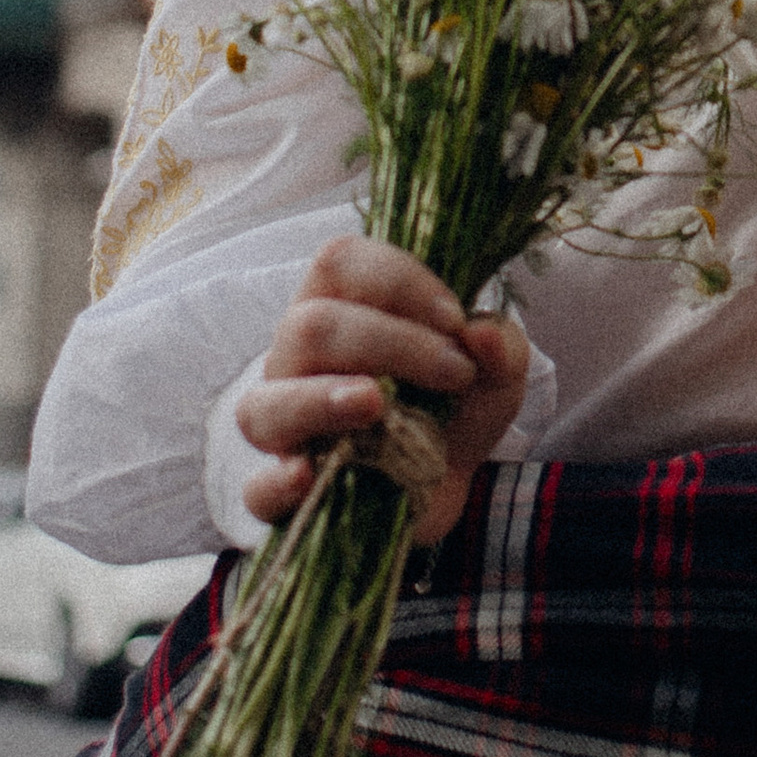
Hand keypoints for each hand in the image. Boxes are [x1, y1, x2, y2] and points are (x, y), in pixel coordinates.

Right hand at [237, 239, 528, 544]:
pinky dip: (278, 485)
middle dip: (389, 342)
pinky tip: (309, 477)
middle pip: (309, 325)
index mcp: (339, 306)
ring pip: (265, 403)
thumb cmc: (454, 405)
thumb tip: (482, 335)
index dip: (398, 281)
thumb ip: (498, 346)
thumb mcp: (493, 372)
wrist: (447, 486)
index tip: (455, 318)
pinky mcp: (285, 495)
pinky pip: (258, 491)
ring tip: (375, 404)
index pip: (339, 262)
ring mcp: (283, 428)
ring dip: (320, 398)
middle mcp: (297, 359)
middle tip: (453, 373)